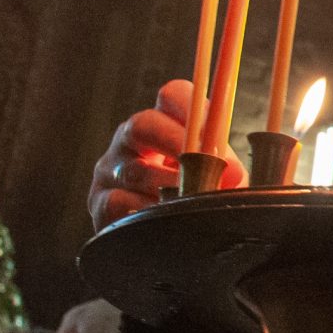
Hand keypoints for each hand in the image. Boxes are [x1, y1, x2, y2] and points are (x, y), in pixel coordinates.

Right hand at [88, 80, 233, 229]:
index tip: (215, 135)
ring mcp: (110, 169)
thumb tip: (234, 173)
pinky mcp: (98, 202)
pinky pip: (118, 202)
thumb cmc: (195, 198)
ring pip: (133, 170)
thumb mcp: (215, 176)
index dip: (194, 109)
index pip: (173, 95)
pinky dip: (145, 211)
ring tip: (188, 200)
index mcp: (164, 122)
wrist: (166, 236)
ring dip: (166, 186)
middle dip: (176, 144)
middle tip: (203, 167)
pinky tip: (161, 219)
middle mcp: (131, 140)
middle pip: (143, 124)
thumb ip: (224, 168)